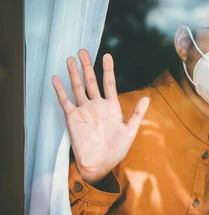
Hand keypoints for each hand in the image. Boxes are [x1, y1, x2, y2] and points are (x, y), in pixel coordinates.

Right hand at [52, 50, 148, 183]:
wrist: (99, 164)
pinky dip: (60, 89)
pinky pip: (65, 100)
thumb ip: (137, 114)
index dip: (108, 70)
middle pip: (91, 81)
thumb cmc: (116, 150)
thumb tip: (147, 98)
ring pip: (77, 87)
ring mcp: (84, 110)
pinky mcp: (72, 117)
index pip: (109, 83)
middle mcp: (96, 105)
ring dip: (74, 73)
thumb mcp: (130, 131)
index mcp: (111, 107)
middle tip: (84, 50)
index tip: (107, 55)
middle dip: (87, 66)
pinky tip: (56, 78)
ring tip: (71, 59)